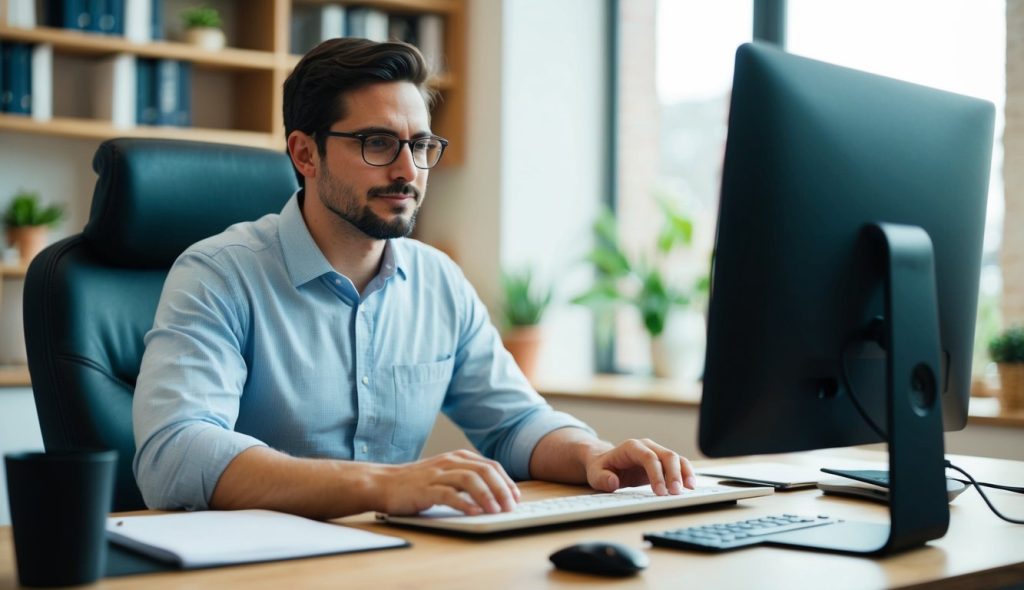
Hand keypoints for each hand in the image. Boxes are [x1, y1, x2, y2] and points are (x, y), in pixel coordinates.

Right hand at [376, 450, 519, 515]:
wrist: (384, 483)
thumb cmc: (417, 482)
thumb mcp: (446, 474)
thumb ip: (467, 478)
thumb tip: (496, 495)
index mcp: (458, 457)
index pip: (491, 466)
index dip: (506, 481)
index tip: (516, 497)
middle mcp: (450, 462)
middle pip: (484, 471)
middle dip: (502, 489)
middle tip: (511, 506)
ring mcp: (437, 474)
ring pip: (469, 479)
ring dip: (487, 495)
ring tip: (496, 510)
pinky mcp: (425, 489)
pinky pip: (448, 494)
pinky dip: (464, 503)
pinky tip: (474, 512)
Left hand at [584, 438, 696, 494]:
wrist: (606, 462)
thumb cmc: (601, 468)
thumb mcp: (595, 474)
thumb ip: (602, 478)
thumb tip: (613, 483)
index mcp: (631, 447)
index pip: (648, 457)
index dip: (656, 474)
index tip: (660, 491)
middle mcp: (647, 447)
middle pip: (667, 455)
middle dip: (674, 474)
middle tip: (675, 492)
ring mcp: (657, 453)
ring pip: (676, 458)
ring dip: (684, 473)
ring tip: (690, 489)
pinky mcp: (663, 462)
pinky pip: (679, 465)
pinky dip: (686, 474)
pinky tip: (691, 486)